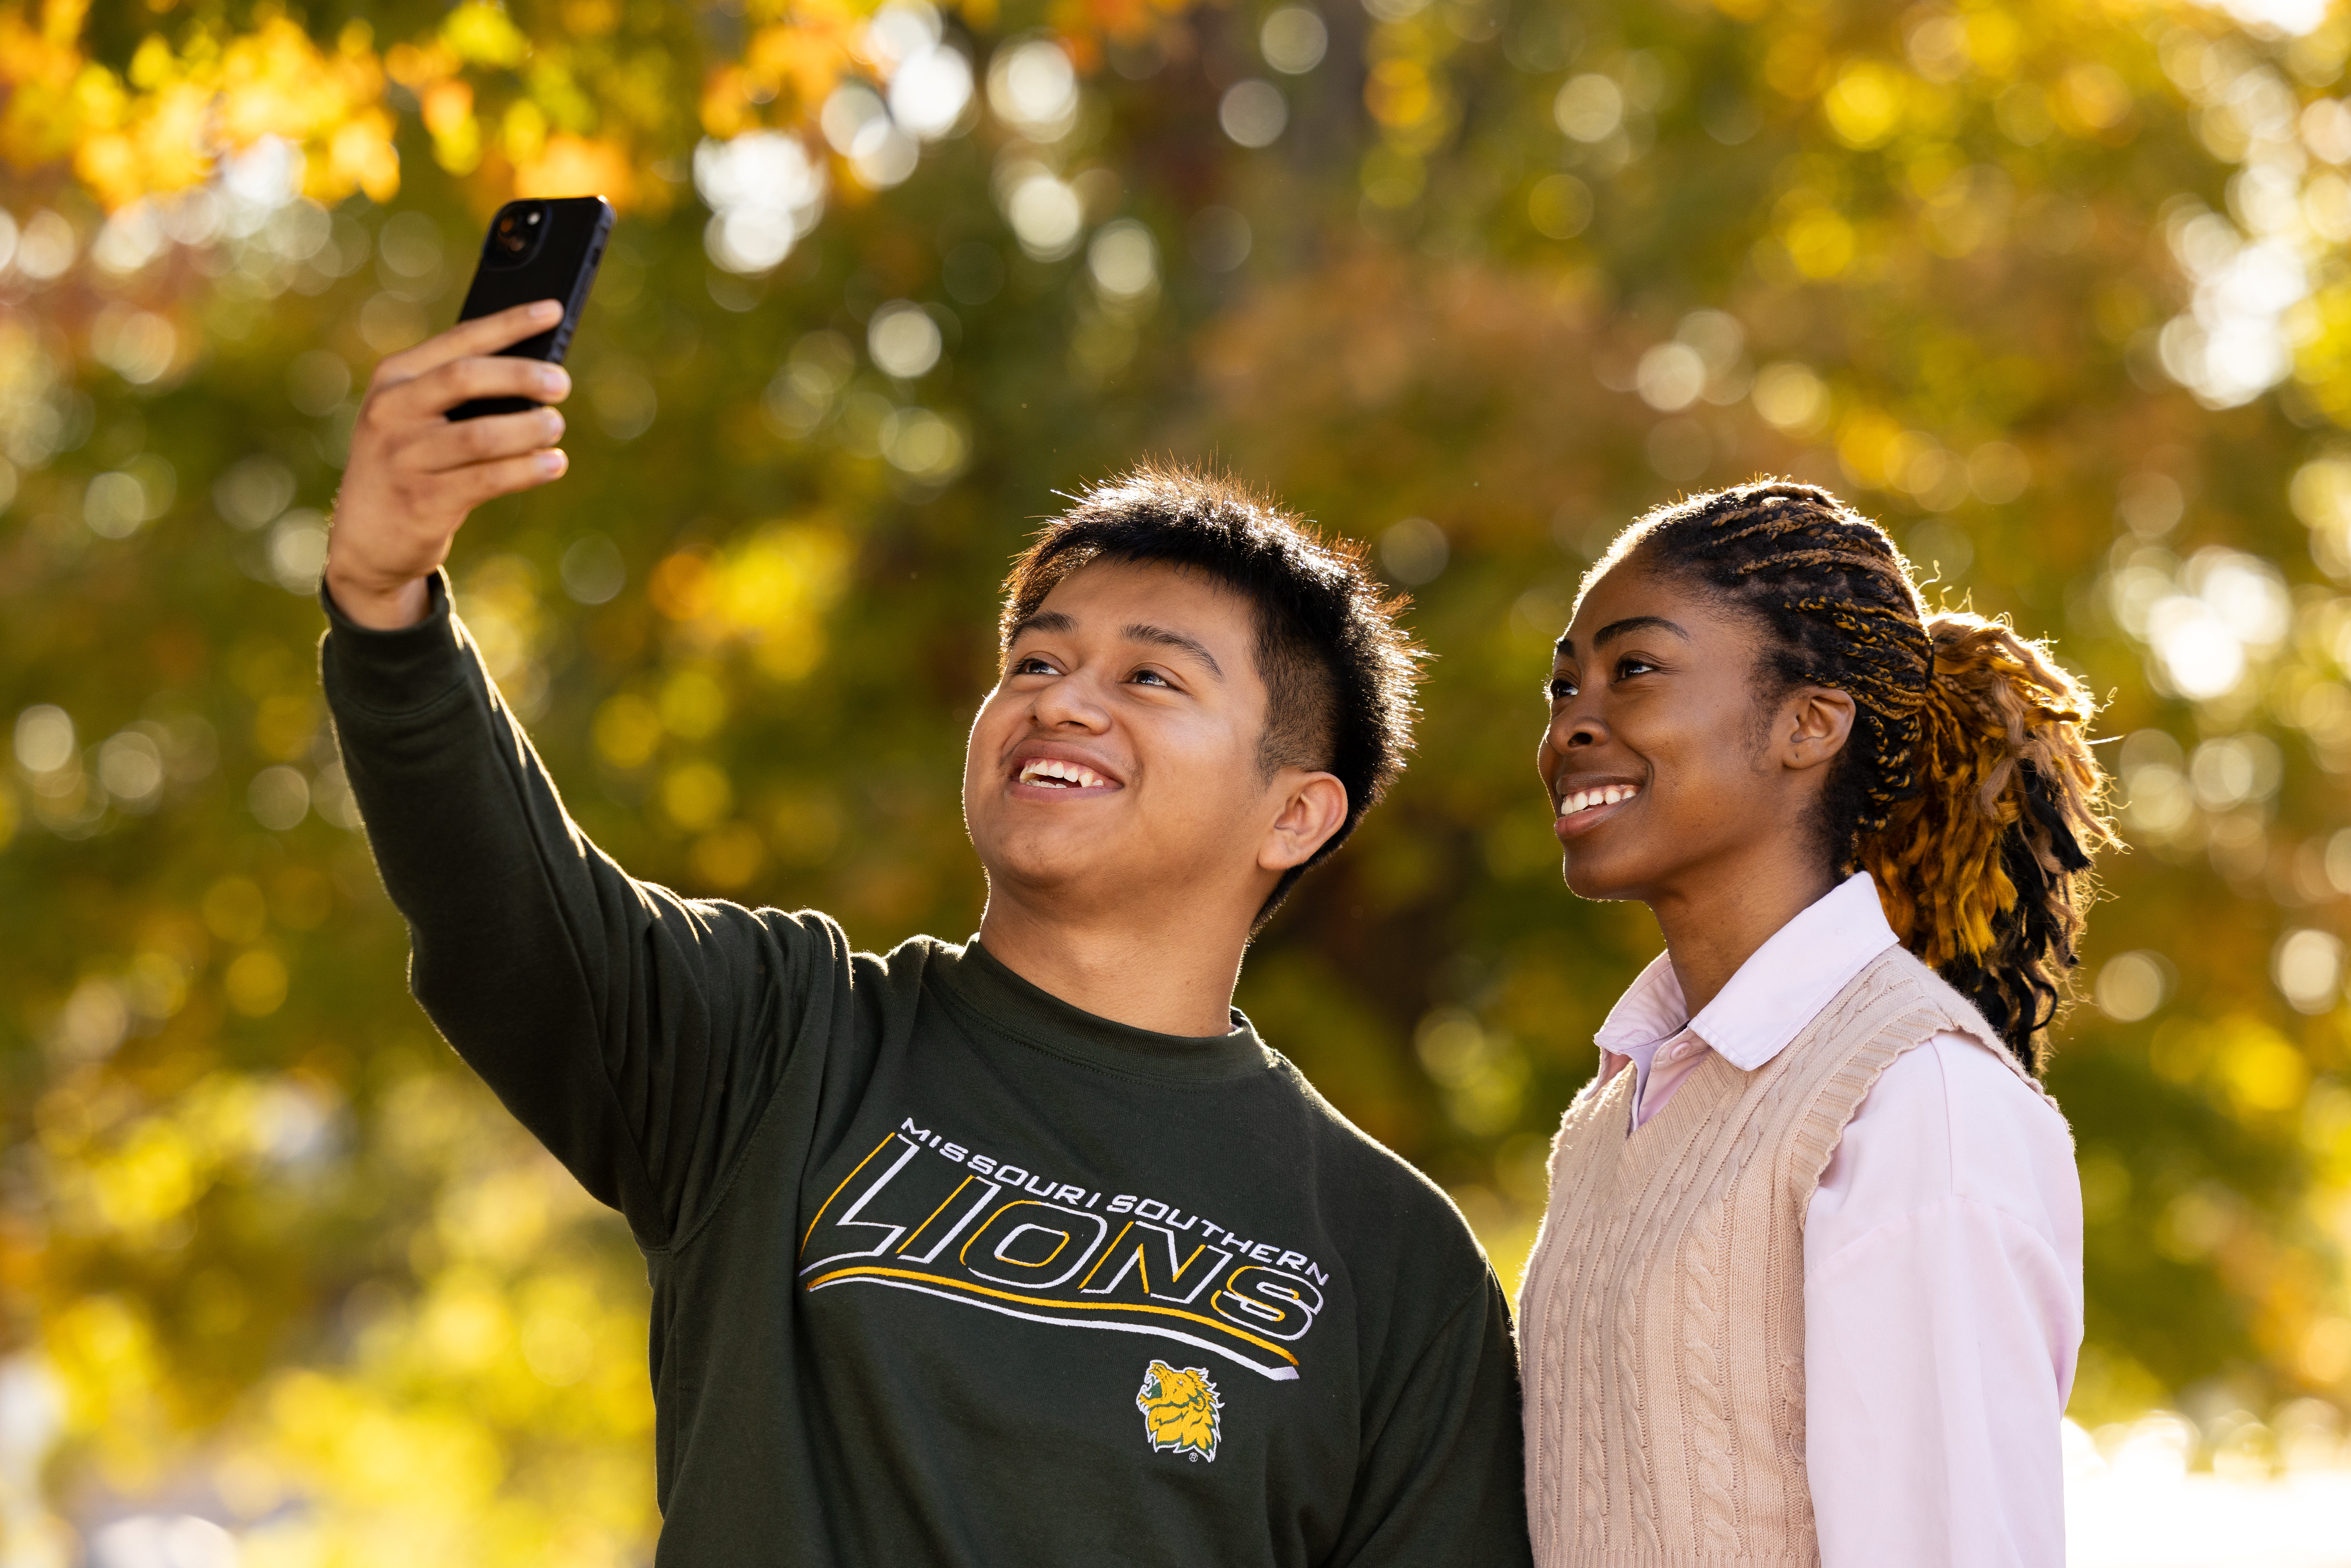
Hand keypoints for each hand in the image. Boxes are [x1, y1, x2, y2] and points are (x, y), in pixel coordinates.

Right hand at [323, 300, 572, 628]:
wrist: (366, 538)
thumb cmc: (410, 464)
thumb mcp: (416, 418)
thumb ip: (458, 394)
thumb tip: (536, 372)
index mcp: (394, 379)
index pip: (458, 340)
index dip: (509, 323)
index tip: (552, 311)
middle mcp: (392, 412)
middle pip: (465, 378)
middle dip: (521, 375)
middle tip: (561, 383)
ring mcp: (404, 457)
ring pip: (480, 435)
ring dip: (529, 429)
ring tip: (555, 427)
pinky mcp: (422, 501)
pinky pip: (487, 479)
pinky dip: (527, 469)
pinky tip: (553, 463)